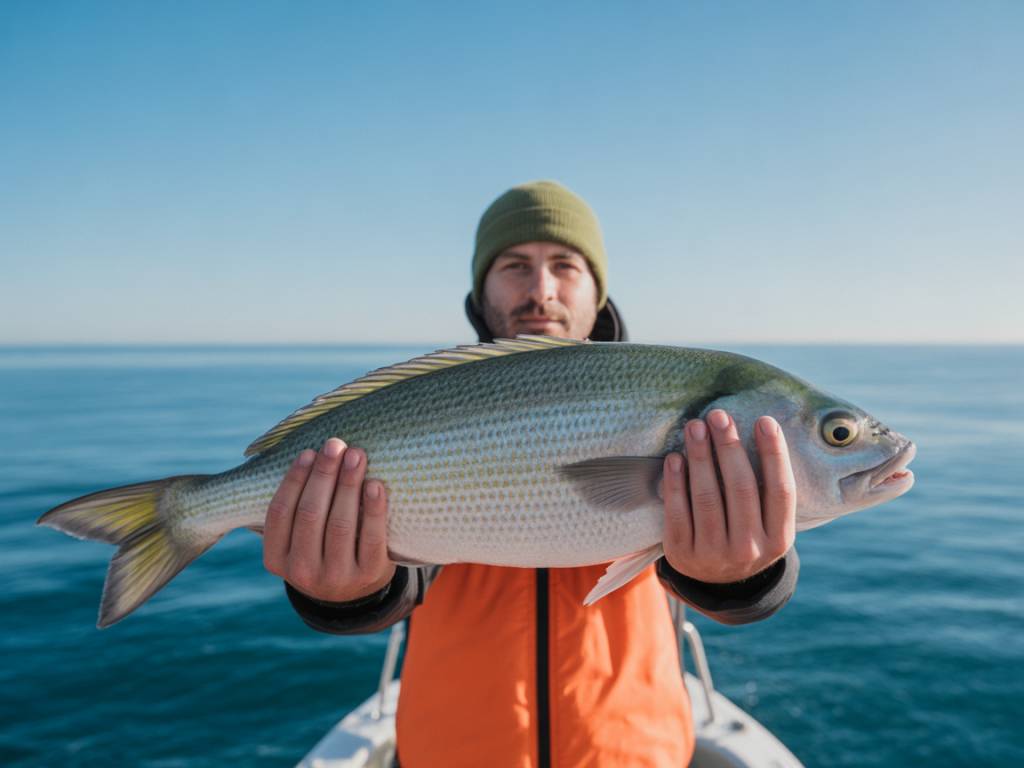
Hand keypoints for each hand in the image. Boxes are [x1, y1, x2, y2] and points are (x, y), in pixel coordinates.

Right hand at [263, 437, 395, 602]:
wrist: (355, 591)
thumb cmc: (321, 547)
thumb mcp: (297, 538)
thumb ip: (295, 507)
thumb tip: (307, 453)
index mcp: (277, 559)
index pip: (280, 513)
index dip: (293, 480)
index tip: (308, 452)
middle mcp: (302, 572)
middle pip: (310, 514)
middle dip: (323, 475)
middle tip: (335, 445)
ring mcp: (336, 577)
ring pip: (340, 524)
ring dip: (348, 485)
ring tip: (356, 455)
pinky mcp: (368, 575)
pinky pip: (371, 538)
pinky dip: (374, 509)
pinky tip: (375, 485)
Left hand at [661, 409, 795, 583]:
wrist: (716, 580)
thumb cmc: (745, 533)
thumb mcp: (766, 522)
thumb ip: (766, 489)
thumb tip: (760, 430)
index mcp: (778, 539)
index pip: (781, 491)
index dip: (774, 454)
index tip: (765, 421)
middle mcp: (749, 549)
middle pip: (741, 489)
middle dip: (729, 447)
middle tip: (719, 415)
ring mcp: (714, 554)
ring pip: (707, 498)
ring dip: (700, 457)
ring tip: (695, 427)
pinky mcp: (682, 554)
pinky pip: (677, 512)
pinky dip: (675, 482)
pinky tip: (675, 458)